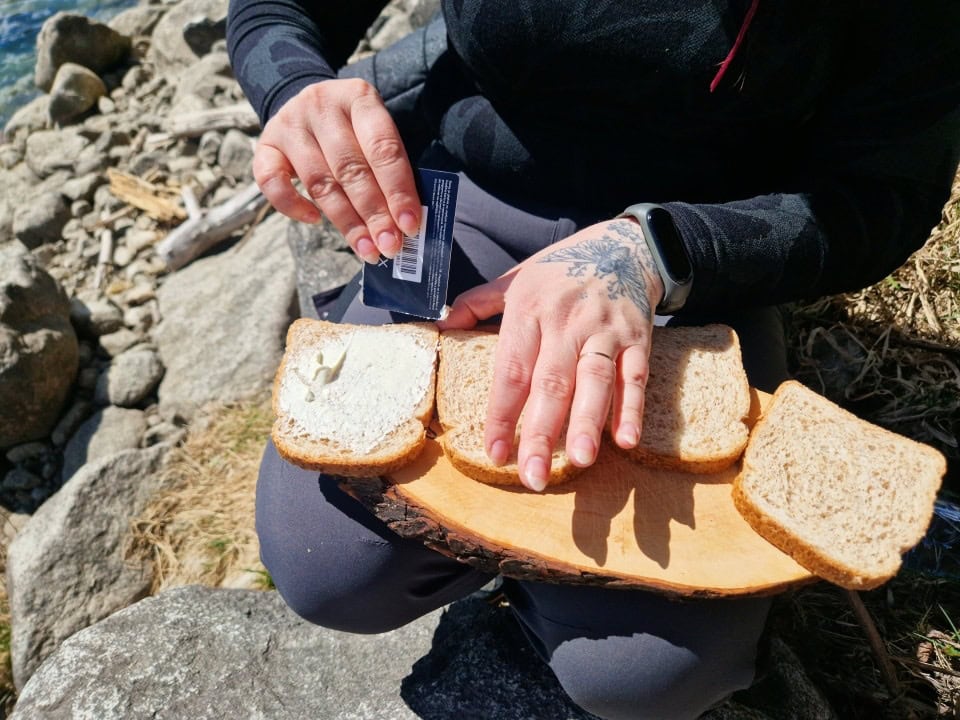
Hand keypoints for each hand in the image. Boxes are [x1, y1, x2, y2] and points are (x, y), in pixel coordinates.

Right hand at [253, 78, 421, 263]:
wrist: (309, 105)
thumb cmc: (354, 128)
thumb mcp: (375, 131)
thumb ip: (390, 167)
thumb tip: (406, 221)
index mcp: (359, 97)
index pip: (382, 149)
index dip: (398, 190)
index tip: (410, 225)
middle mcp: (321, 105)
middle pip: (351, 169)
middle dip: (375, 214)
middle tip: (390, 245)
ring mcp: (289, 123)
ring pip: (319, 182)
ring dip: (346, 221)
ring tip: (367, 249)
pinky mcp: (265, 144)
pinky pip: (272, 182)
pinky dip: (293, 206)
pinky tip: (315, 221)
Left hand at [437, 218, 664, 490]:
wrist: (623, 244)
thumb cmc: (561, 268)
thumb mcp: (516, 277)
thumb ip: (477, 303)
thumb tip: (440, 328)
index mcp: (529, 309)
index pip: (511, 370)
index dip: (502, 413)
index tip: (495, 452)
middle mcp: (566, 322)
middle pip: (551, 383)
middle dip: (542, 433)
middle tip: (533, 475)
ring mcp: (604, 330)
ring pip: (595, 380)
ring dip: (588, 421)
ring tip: (581, 460)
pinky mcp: (638, 337)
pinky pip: (635, 375)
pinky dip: (632, 408)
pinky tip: (626, 441)